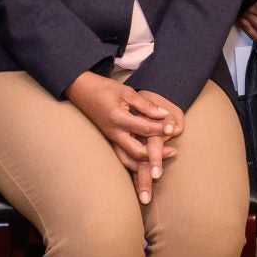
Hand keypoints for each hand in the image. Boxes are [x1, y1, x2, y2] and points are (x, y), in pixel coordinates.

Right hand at [65, 72, 177, 201]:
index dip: (161, 129)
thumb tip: (164, 115)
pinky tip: (145, 166)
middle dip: (155, 156)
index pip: (144, 128)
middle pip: (137, 152)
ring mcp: (110, 139)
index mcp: (118, 118)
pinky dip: (134, 165)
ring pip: (128, 161)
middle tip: (173, 152)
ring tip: (160, 167)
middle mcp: (114, 133)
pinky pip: (122, 158)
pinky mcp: (110, 141)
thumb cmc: (104, 88)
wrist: (81, 91)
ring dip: (144, 167)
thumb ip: (146, 105)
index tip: (174, 129)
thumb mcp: (127, 92)